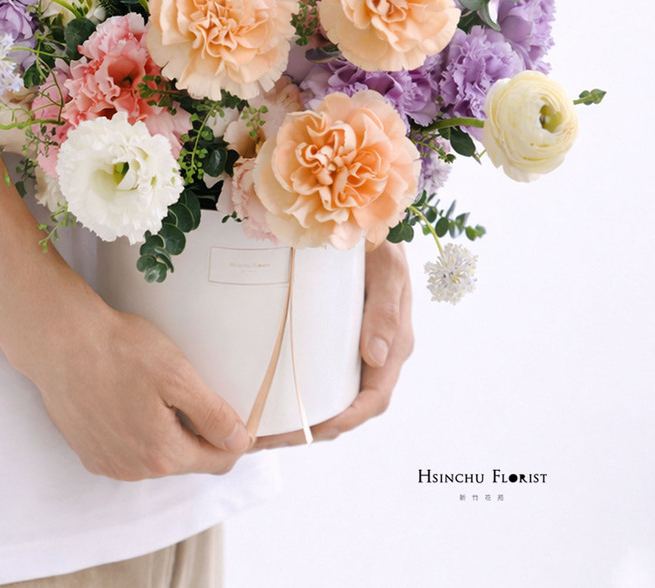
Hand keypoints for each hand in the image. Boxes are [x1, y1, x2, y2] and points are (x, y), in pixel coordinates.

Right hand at [14, 284, 252, 480]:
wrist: (59, 341)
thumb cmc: (119, 351)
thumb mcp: (178, 375)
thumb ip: (212, 414)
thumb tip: (238, 442)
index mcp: (162, 454)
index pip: (218, 461)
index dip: (233, 437)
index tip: (234, 410)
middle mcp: (134, 470)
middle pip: (186, 458)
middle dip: (197, 430)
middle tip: (190, 388)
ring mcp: (107, 462)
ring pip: (155, 454)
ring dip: (165, 430)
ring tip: (156, 389)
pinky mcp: (87, 450)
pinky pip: (127, 448)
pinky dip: (136, 428)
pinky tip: (128, 396)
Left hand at [253, 239, 412, 448]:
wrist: (365, 216)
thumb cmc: (379, 239)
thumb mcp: (386, 268)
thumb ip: (384, 309)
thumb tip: (377, 357)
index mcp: (393, 342)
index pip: (373, 398)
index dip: (344, 421)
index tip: (311, 432)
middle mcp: (376, 350)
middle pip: (348, 406)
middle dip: (312, 429)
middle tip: (269, 438)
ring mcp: (355, 344)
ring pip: (332, 393)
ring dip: (301, 415)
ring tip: (261, 426)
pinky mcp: (337, 333)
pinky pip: (321, 369)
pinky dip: (298, 388)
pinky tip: (268, 390)